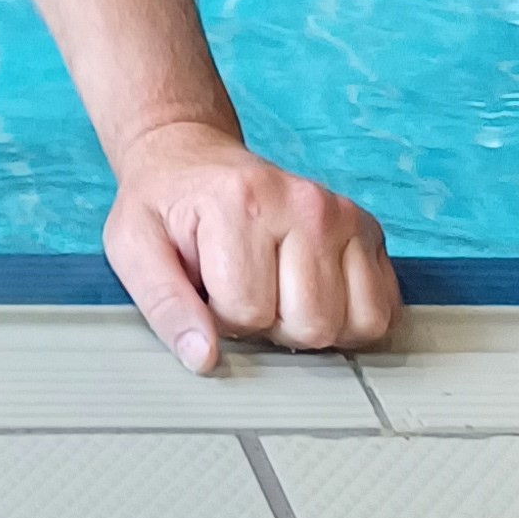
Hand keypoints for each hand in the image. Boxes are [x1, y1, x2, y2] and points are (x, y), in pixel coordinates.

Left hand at [104, 118, 396, 371]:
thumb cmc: (164, 206)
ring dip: (313, 326)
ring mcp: (344, 215)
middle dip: (270, 327)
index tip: (206, 285)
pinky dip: (351, 320)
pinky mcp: (369, 230)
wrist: (191, 158)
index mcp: (242, 202)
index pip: (248, 312)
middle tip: (243, 289)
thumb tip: (204, 359)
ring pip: (356, 325)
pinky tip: (312, 295)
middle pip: (312, 325)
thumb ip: (163, 305)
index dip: (220, 318)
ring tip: (277, 291)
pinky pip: (384, 311)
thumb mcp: (134, 247)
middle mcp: (306, 203)